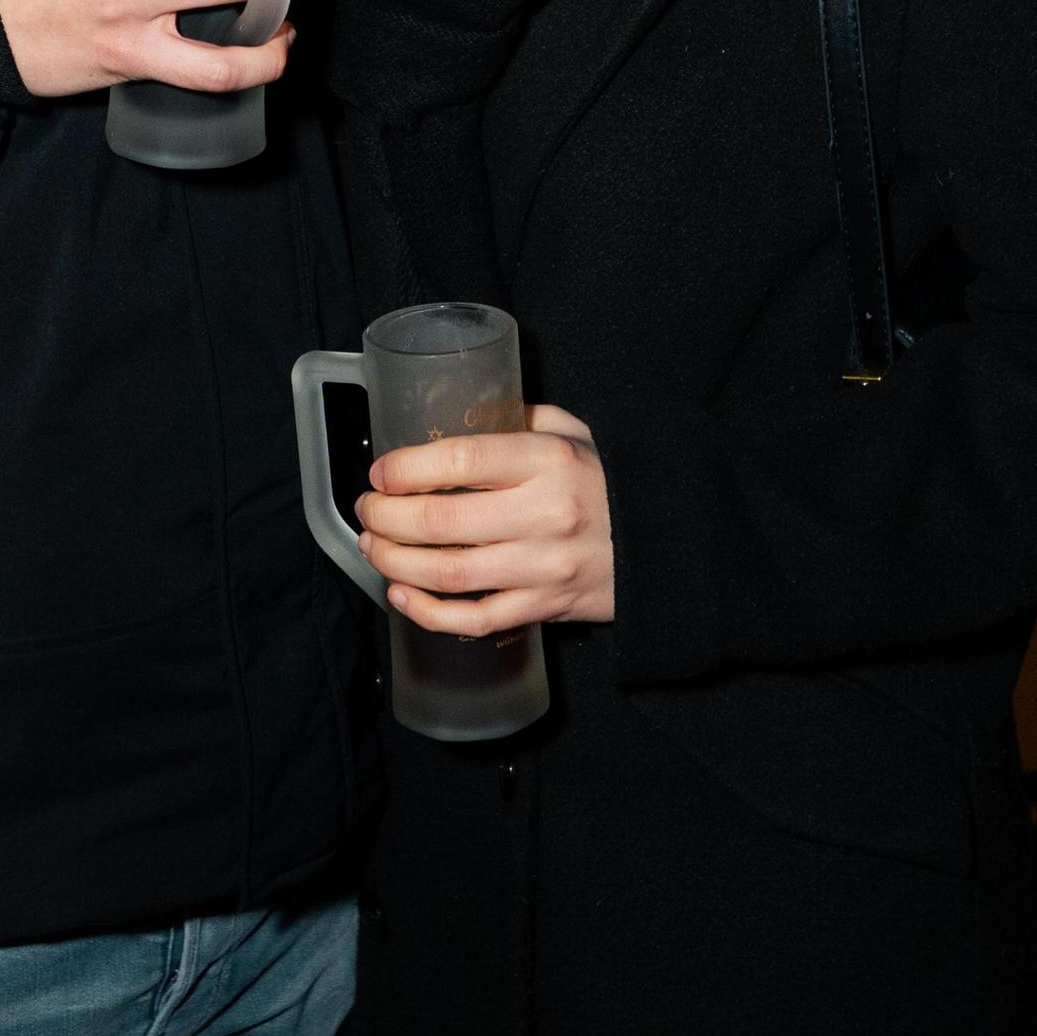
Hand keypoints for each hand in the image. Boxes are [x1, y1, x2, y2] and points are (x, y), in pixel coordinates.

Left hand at [355, 404, 613, 635]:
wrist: (670, 544)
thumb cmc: (610, 482)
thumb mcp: (575, 433)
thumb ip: (520, 420)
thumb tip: (458, 416)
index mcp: (547, 462)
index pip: (462, 462)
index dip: (407, 468)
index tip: (380, 473)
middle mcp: (544, 515)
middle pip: (442, 523)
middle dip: (386, 518)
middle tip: (366, 510)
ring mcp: (544, 567)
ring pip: (450, 574)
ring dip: (396, 562)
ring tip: (372, 547)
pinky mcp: (545, 608)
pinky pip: (475, 618)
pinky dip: (429, 612)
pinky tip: (402, 594)